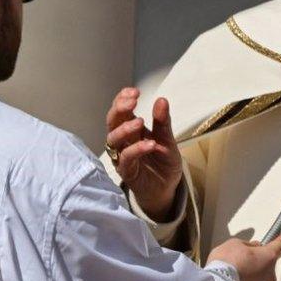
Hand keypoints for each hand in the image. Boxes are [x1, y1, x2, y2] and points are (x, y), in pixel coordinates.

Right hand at [105, 88, 182, 221]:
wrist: (167, 188)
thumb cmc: (163, 162)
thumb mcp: (168, 139)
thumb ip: (163, 122)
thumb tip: (161, 100)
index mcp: (132, 129)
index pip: (121, 111)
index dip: (123, 99)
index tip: (135, 92)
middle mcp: (124, 141)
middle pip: (112, 122)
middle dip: (119, 109)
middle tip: (132, 102)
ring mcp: (122, 156)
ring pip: (113, 139)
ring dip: (125, 129)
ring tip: (140, 122)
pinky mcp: (126, 171)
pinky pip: (125, 158)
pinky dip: (136, 149)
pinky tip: (149, 144)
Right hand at [208, 236, 280, 280]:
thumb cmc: (225, 264)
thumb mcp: (234, 244)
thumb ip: (248, 245)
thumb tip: (254, 248)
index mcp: (268, 257)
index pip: (280, 244)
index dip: (278, 239)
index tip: (278, 237)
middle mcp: (270, 274)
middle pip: (269, 264)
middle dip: (259, 261)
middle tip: (244, 259)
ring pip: (261, 279)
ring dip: (253, 276)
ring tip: (236, 275)